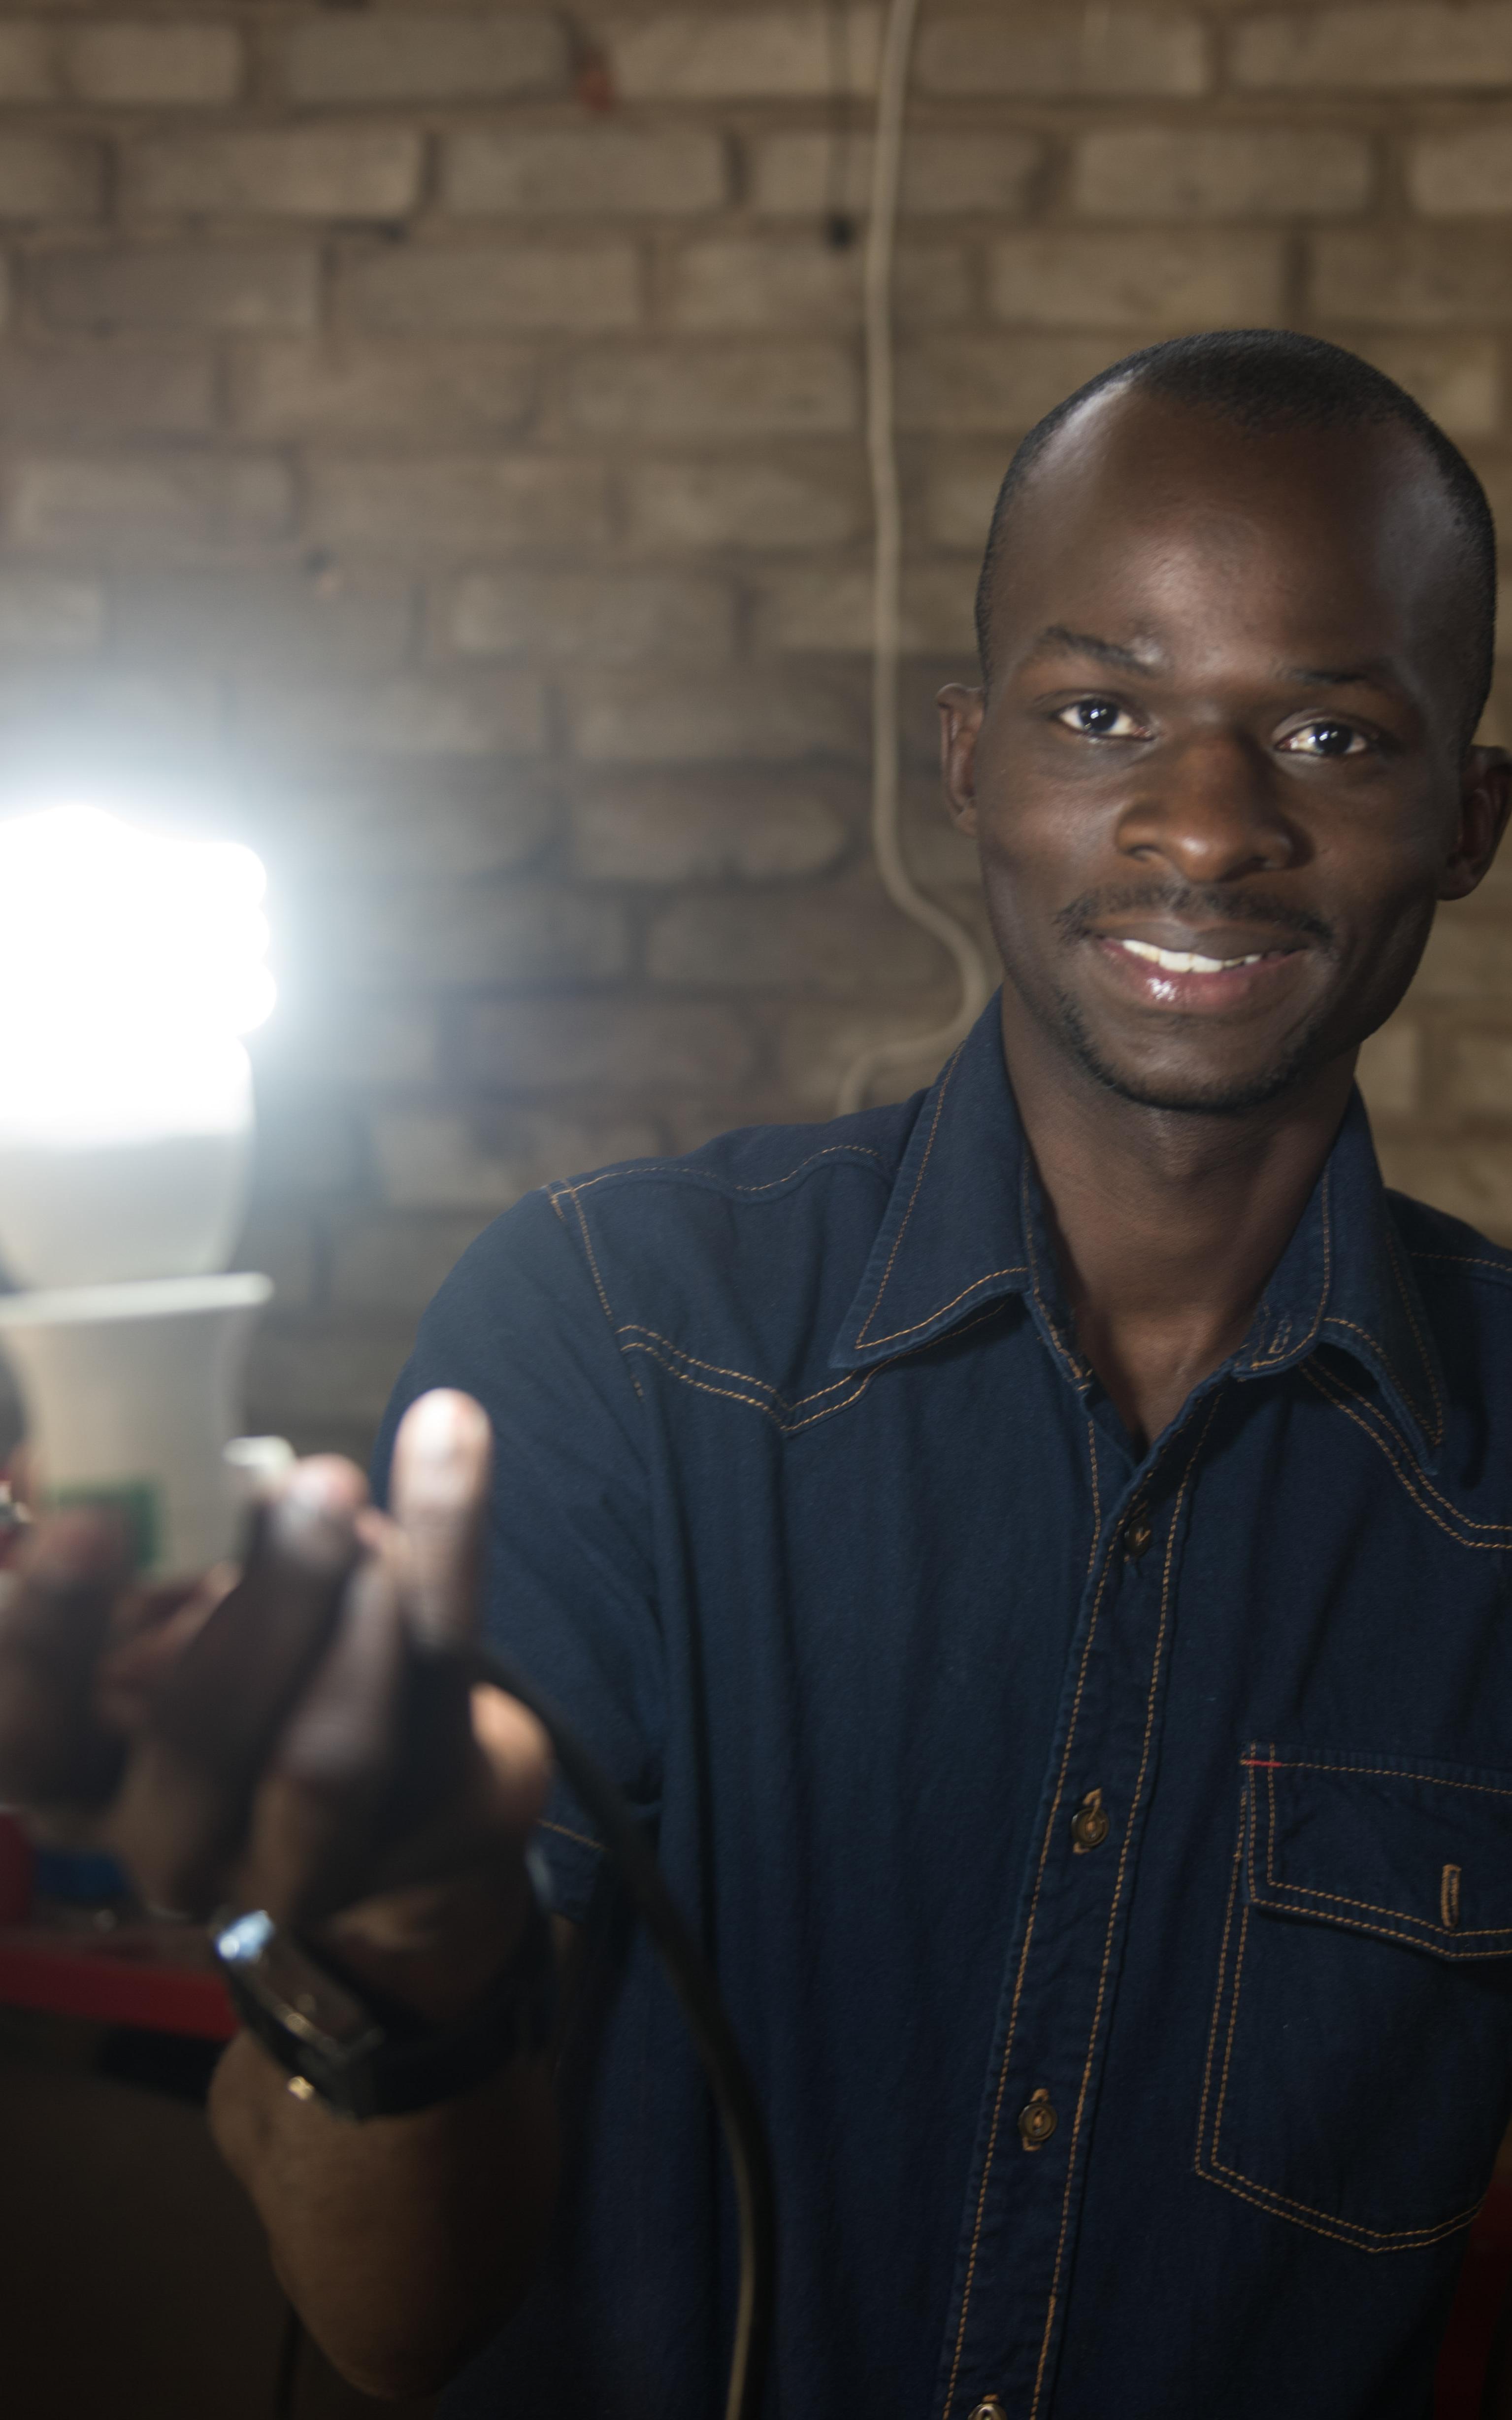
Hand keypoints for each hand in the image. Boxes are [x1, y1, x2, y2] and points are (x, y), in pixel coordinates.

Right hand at [0, 1392, 551, 2024]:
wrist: (383, 1755)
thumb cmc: (218, 1649)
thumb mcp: (139, 1601)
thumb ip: (108, 1537)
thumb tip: (69, 1458)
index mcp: (74, 1778)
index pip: (24, 1737)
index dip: (45, 1638)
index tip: (90, 1519)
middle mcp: (172, 1845)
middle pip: (203, 1746)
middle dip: (265, 1603)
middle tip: (316, 1486)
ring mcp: (303, 1857)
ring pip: (333, 1756)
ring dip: (356, 1600)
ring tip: (354, 1488)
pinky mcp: (424, 1814)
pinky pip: (441, 1681)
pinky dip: (447, 1548)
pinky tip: (446, 1438)